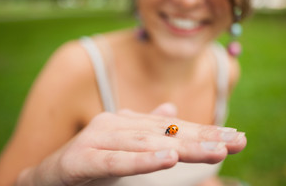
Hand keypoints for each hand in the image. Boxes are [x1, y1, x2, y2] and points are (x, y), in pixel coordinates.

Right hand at [16, 103, 245, 185]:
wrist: (48, 175)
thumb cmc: (91, 160)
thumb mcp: (124, 147)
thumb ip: (147, 129)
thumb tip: (171, 110)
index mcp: (129, 123)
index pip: (173, 127)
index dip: (204, 131)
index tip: (236, 137)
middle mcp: (117, 125)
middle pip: (166, 132)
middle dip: (204, 137)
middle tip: (237, 141)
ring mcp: (100, 139)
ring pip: (147, 144)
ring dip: (181, 147)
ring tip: (215, 150)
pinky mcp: (83, 158)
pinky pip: (117, 161)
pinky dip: (142, 160)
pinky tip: (168, 158)